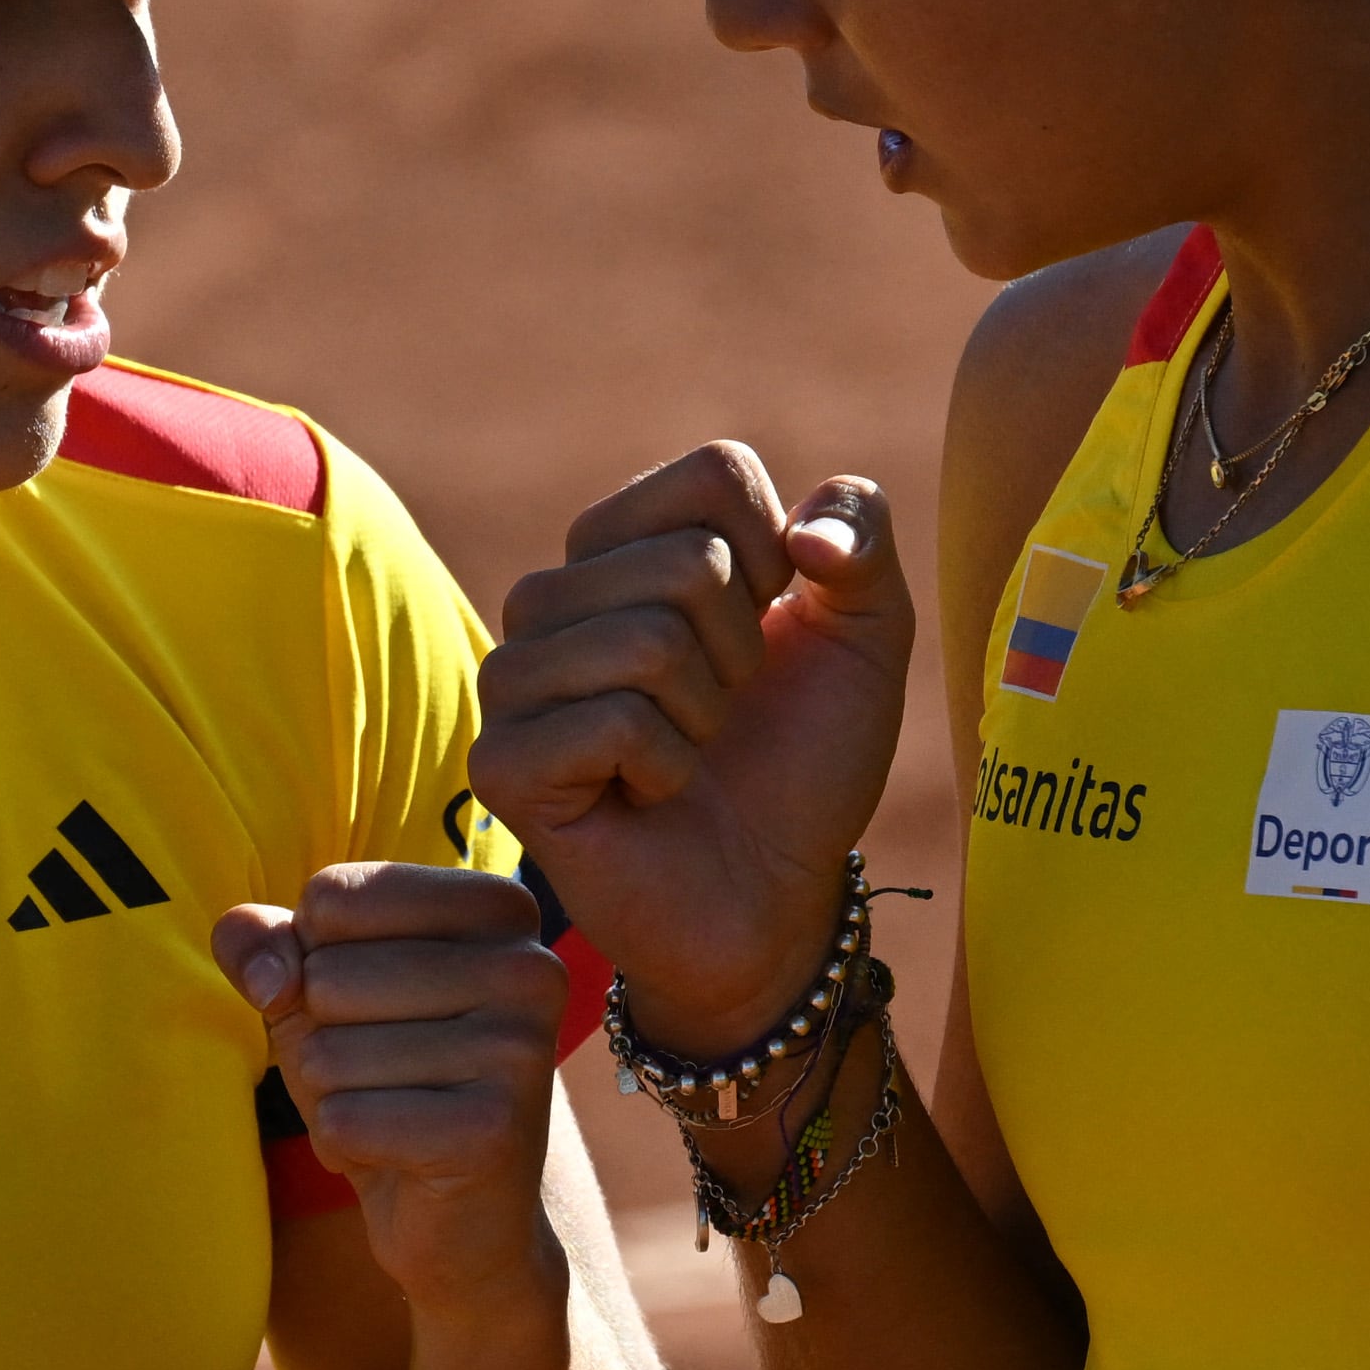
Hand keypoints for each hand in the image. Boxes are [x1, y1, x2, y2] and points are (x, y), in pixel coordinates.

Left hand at [216, 864, 566, 1317]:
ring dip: (330, 1097)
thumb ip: (265, 942)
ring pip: (328, 1052)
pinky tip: (396, 1157)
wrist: (463, 1221)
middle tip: (382, 1076)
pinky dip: (342, 1145)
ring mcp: (518, 1048)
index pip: (333, 897)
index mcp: (500, 909)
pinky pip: (343, 1120)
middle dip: (320, 1039)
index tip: (371, 1003)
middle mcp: (527, 967)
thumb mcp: (317, 991)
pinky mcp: (492, 1129)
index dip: (311, 960)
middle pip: (325, 976)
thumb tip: (265, 970)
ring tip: (390, 1114)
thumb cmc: (389, 1079)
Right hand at [471, 445, 912, 1058]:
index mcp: (624, 542)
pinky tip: (648, 795)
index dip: (777, 559)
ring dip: (706, 714)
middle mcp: (553, 595)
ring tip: (686, 751)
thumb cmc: (805, 760)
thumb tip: (805, 533)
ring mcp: (514, 676)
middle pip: (688, 560)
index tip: (768, 630)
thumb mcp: (866, 633)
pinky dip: (667, 768)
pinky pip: (615, 722)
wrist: (777, 896)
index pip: (715, 473)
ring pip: (648, 639)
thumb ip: (860, 538)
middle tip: (724, 712)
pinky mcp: (503, 761)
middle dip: (744, 652)